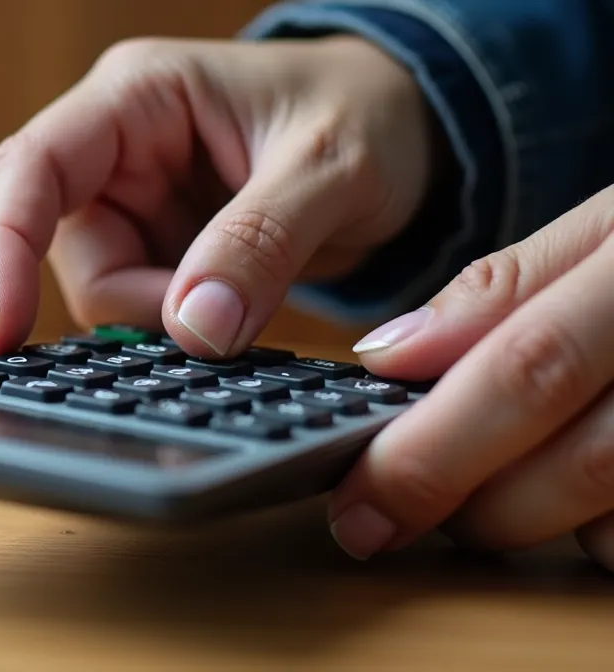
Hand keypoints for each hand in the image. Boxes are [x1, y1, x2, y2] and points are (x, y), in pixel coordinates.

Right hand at [0, 35, 438, 359]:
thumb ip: (261, 242)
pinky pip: (139, 310)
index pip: (31, 168)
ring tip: (247, 299)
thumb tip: (192, 330)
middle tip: (215, 322)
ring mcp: (133, 204)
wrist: (414, 137)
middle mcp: (115, 151)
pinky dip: (179, 331)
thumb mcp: (332, 168)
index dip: (1, 250)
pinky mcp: (157, 251)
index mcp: (136, 96)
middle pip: (64, 251)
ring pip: (102, 292)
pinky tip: (232, 315)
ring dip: (164, 321)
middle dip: (132, 302)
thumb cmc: (369, 114)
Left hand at [336, 184, 613, 569]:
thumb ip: (504, 289)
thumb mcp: (609, 232)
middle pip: (583, 455)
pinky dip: (605, 536)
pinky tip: (584, 505)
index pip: (528, 363)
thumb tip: (387, 355)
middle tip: (392, 516)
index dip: (432, 445)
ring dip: (533, 522)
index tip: (357, 497)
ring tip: (483, 501)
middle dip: (470, 500)